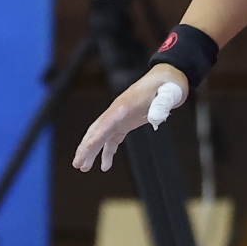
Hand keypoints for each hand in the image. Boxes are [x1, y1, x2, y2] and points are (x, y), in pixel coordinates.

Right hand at [73, 66, 188, 172]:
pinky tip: (104, 166)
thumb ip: (162, 104)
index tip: (86, 149)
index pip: (106, 122)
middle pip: (97, 130)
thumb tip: (156, 118)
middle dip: (86, 147)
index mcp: (125, 104)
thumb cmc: (168, 85)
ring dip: (91, 151)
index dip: (96, 136)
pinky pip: (112, 139)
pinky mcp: (126, 122)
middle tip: (77, 164)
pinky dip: (107, 152)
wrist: (168, 78)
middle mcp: (118, 111)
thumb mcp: (169, 93)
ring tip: (83, 167)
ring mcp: (120, 117)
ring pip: (101, 135)